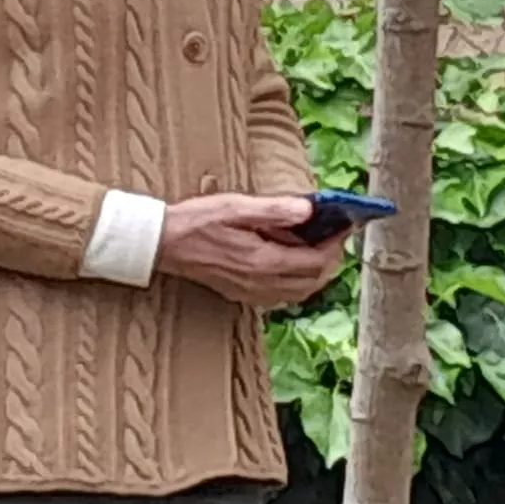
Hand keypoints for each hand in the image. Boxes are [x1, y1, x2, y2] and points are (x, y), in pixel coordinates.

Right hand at [157, 193, 349, 308]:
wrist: (161, 244)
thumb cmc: (195, 221)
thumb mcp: (234, 207)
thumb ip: (274, 210)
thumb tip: (308, 209)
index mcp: (264, 261)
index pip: (317, 261)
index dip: (335, 245)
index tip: (342, 227)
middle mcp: (262, 283)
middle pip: (314, 280)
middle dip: (330, 260)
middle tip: (334, 237)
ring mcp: (252, 292)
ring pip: (301, 292)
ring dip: (315, 273)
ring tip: (316, 250)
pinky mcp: (241, 294)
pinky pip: (282, 296)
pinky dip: (297, 283)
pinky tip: (289, 265)